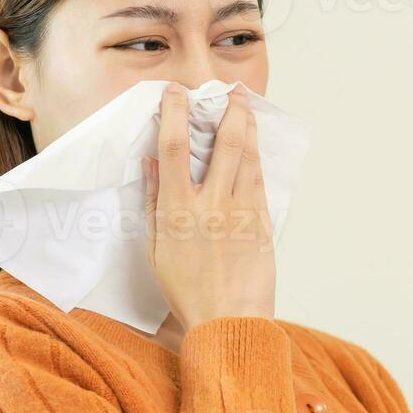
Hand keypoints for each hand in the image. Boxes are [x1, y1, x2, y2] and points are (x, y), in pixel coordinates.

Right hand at [142, 83, 275, 329]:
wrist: (229, 322)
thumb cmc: (187, 291)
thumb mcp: (155, 250)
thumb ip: (152, 203)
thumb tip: (150, 162)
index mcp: (177, 210)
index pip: (173, 148)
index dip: (174, 113)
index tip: (176, 93)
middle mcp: (211, 204)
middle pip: (223, 142)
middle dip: (227, 109)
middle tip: (230, 90)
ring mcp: (241, 211)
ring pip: (247, 156)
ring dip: (247, 126)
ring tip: (245, 106)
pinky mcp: (262, 222)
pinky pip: (259, 180)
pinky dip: (256, 156)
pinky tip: (254, 144)